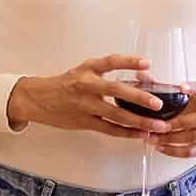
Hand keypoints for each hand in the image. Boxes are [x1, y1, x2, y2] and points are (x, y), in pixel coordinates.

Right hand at [4, 56, 176, 139]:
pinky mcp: (85, 122)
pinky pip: (109, 129)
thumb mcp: (86, 70)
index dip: (129, 61)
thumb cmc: (67, 83)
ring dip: (139, 121)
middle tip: (157, 103)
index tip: (147, 63)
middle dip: (138, 97)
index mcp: (88, 68)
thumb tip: (144, 76)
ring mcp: (86, 105)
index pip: (111, 61)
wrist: (39, 99)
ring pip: (116, 115)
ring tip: (157, 125)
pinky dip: (127, 133)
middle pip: (115, 90)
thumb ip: (110, 73)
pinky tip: (141, 134)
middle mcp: (87, 85)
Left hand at [148, 82, 195, 158]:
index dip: (193, 89)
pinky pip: (191, 151)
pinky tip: (161, 147)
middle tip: (160, 124)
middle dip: (179, 122)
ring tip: (154, 137)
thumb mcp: (187, 94)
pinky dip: (174, 151)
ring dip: (172, 139)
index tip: (181, 87)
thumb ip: (164, 86)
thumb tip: (141, 74)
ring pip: (194, 136)